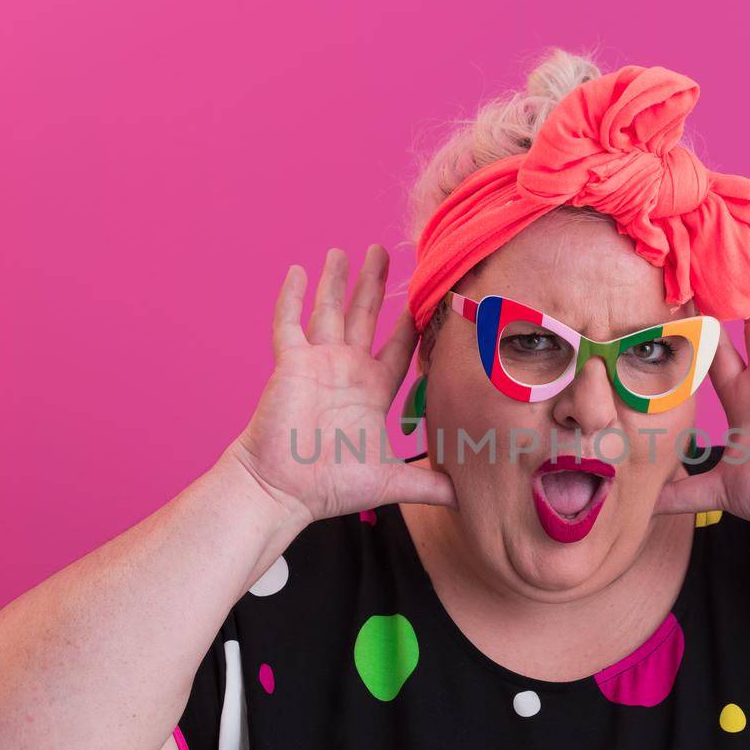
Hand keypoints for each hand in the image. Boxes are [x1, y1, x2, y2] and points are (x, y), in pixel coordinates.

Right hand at [222, 244, 456, 523]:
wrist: (283, 490)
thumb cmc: (330, 486)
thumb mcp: (390, 482)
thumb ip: (428, 485)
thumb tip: (466, 499)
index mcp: (371, 390)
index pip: (399, 348)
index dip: (411, 323)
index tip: (425, 296)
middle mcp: (346, 370)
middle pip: (364, 316)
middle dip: (373, 284)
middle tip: (383, 251)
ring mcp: (316, 364)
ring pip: (328, 310)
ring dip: (336, 281)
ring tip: (344, 251)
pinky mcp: (290, 364)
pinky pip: (288, 323)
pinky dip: (291, 297)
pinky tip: (297, 271)